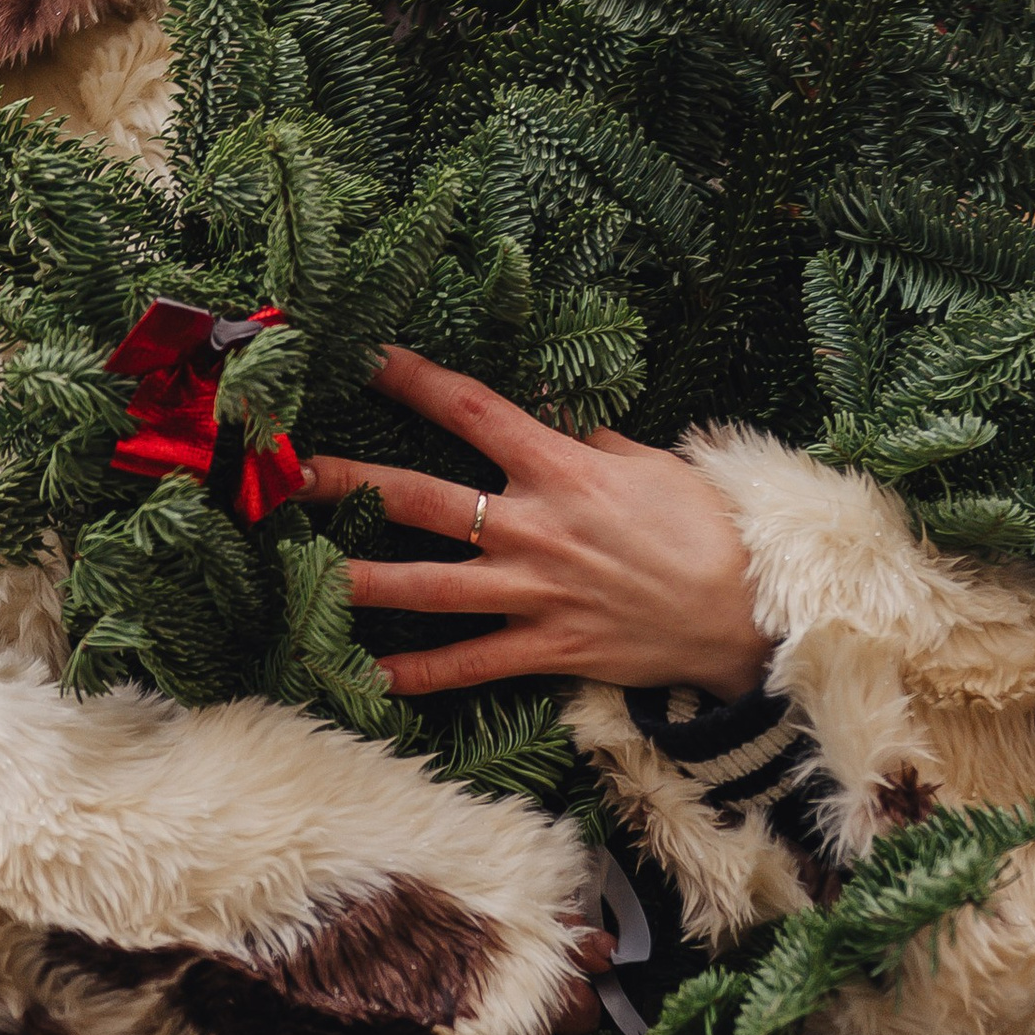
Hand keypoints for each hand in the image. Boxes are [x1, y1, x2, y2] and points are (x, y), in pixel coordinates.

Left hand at [299, 346, 771, 704]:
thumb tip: (556, 425)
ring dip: (358, 582)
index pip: (469, 409)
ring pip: (426, 588)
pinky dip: (418, 674)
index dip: (413, 379)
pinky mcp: (546, 648)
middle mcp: (532, 526)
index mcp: (559, 467)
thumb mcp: (650, 461)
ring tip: (299, 576)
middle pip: (421, 500)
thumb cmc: (706, 527)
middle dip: (349, 485)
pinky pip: (468, 664)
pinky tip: (368, 676)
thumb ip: (590, 443)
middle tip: (288, 476)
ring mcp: (533, 592)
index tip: (365, 358)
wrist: (746, 613)